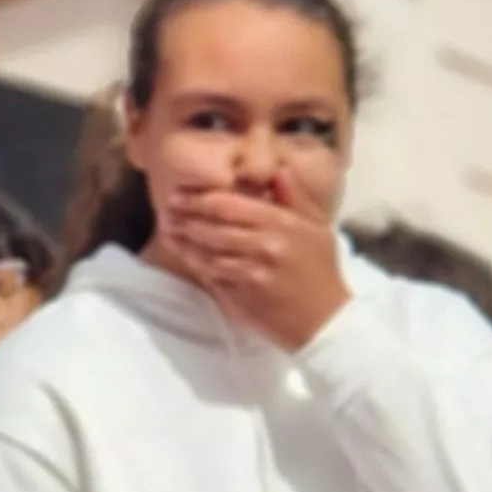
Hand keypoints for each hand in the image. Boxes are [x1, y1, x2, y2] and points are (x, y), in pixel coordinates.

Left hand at [160, 179, 349, 350]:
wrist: (326, 321)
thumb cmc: (321, 271)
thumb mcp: (317, 228)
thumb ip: (295, 197)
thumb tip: (277, 171)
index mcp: (281, 223)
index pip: (227, 205)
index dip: (197, 199)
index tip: (178, 195)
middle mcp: (264, 246)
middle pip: (210, 227)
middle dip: (183, 218)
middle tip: (165, 212)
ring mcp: (251, 274)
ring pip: (206, 253)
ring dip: (183, 243)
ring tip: (168, 233)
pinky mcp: (243, 298)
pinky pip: (212, 278)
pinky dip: (197, 266)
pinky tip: (186, 257)